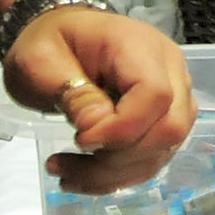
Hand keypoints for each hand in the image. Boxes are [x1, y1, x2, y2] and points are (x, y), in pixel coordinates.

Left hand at [3, 7, 194, 191]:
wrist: (58, 38)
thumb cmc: (47, 43)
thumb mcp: (40, 60)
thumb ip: (70, 90)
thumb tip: (96, 126)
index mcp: (140, 47)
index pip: (155, 94)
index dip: (123, 127)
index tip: (79, 140)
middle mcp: (170, 70)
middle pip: (171, 127)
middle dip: (120, 157)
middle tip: (69, 160)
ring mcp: (173, 96)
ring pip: (165, 149)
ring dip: (114, 173)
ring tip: (64, 171)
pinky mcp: (162, 120)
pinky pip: (153, 157)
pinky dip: (117, 176)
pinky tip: (80, 176)